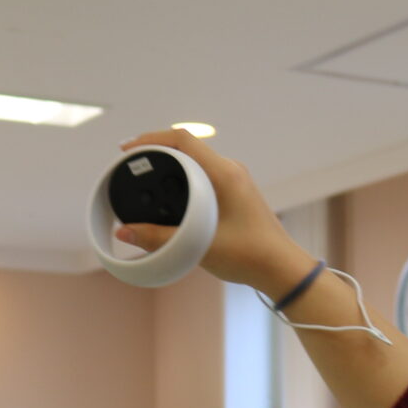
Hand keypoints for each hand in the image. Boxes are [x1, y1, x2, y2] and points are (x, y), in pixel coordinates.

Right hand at [111, 129, 314, 297]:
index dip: (151, 139)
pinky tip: (170, 194)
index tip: (128, 149)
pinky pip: (204, 174)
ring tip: (145, 177)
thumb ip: (159, 239)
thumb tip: (124, 233)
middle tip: (131, 164)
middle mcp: (231, 170)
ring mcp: (236, 180)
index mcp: (225, 173)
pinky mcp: (236, 192)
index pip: (183, 139)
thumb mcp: (199, 246)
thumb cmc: (250, 255)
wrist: (282, 269)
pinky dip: (183, 178)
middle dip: (156, 151)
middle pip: (187, 147)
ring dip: (170, 165)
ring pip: (196, 161)